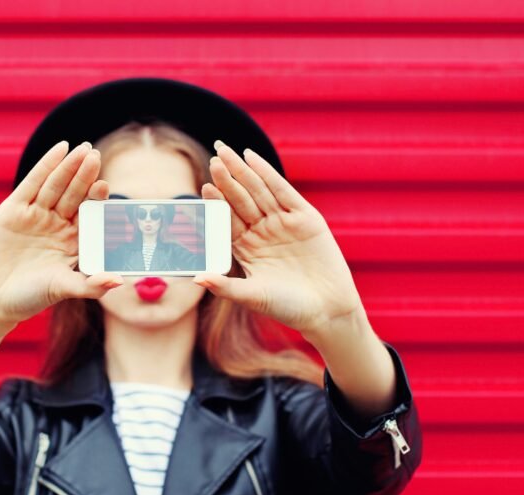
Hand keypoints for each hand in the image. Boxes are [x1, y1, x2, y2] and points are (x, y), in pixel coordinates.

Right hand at [0, 140, 122, 328]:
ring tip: (83, 150)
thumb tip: (119, 282)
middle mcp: (57, 225)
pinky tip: (60, 149)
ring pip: (56, 185)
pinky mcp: (14, 210)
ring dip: (69, 167)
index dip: (97, 199)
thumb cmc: (29, 298)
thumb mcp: (62, 289)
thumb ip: (90, 285)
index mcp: (74, 241)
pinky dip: (46, 166)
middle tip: (96, 157)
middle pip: (74, 195)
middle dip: (85, 176)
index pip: (90, 214)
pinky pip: (32, 183)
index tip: (104, 187)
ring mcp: (36, 215)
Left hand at [196, 140, 363, 334]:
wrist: (327, 311)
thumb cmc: (288, 308)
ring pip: (258, 191)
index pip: (226, 220)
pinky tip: (252, 158)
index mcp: (246, 248)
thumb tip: (196, 279)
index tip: (204, 188)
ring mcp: (283, 222)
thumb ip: (225, 287)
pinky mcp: (305, 218)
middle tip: (214, 160)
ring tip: (226, 153)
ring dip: (242, 172)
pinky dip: (267, 173)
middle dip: (227, 180)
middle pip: (240, 200)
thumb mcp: (253, 296)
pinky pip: (283, 191)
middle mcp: (262, 231)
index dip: (217, 203)